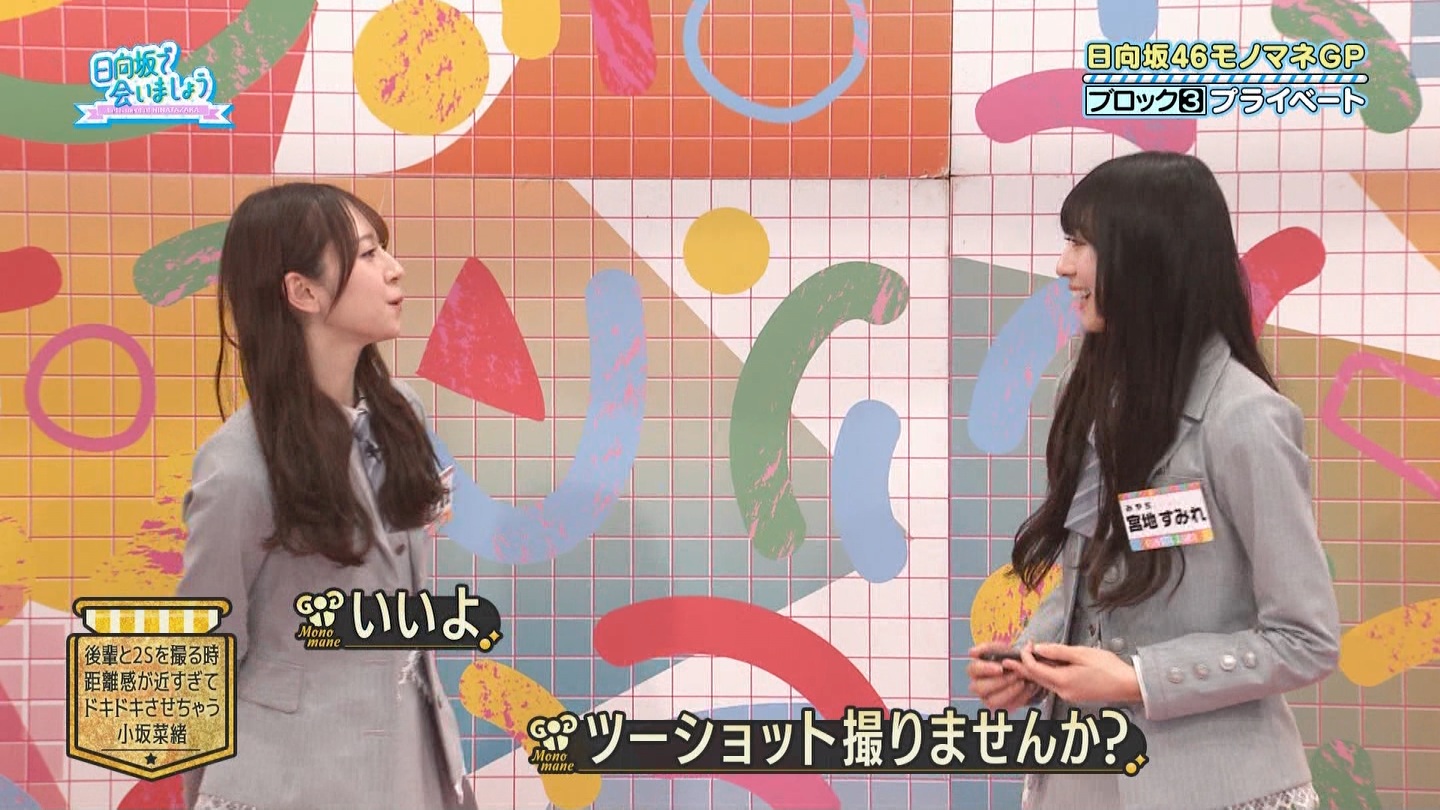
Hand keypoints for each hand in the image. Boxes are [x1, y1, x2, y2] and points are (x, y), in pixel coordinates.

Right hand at [967, 641, 1040, 711]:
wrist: (1024, 669)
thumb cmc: (1009, 657)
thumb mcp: (1000, 647)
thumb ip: (987, 648)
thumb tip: (972, 652)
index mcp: (975, 669)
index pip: (973, 669)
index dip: (985, 669)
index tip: (1001, 668)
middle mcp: (977, 685)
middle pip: (980, 688)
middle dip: (1000, 682)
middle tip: (1016, 675)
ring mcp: (987, 698)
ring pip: (991, 701)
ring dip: (1009, 691)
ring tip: (1022, 682)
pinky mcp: (1000, 707)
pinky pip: (1006, 707)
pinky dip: (1019, 698)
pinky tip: (1028, 687)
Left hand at [1003, 642, 1142, 705]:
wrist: (1128, 685)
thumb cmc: (1108, 667)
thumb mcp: (1081, 653)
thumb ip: (1057, 652)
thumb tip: (1038, 648)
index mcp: (1062, 681)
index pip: (1034, 669)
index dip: (1026, 656)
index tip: (1028, 644)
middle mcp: (1062, 692)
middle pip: (1036, 678)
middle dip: (1024, 666)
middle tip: (1012, 656)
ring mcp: (1068, 696)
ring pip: (1045, 682)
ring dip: (1036, 670)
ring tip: (1030, 656)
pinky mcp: (1074, 696)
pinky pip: (1055, 684)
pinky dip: (1048, 674)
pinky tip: (1049, 665)